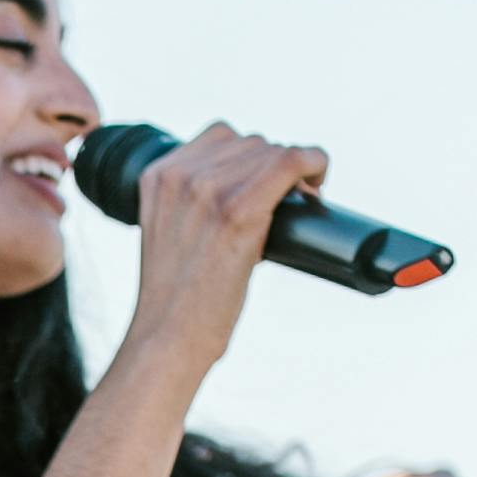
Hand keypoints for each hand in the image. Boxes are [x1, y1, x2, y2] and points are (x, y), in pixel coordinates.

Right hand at [118, 123, 330, 390]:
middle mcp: (180, 175)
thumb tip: (250, 189)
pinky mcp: (238, 211)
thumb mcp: (169, 234)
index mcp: (157, 176)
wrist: (167, 340)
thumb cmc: (176, 301)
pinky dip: (313, 164)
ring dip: (292, 172)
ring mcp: (207, 190)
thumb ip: (192, 203)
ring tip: (297, 203)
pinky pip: (290, 162)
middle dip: (274, 168)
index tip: (266, 184)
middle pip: (250, 142)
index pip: (219, 137)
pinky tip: (318, 184)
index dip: (252, 157)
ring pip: (272, 151)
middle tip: (287, 201)